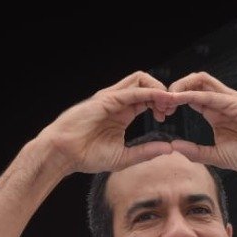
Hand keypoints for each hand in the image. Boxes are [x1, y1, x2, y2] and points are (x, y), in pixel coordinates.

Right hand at [37, 72, 178, 173]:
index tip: (167, 117)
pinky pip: (132, 91)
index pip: (147, 98)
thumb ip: (145, 152)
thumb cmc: (87, 156)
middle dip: (163, 93)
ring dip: (158, 88)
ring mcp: (111, 98)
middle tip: (172, 108)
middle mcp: (117, 101)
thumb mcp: (124, 157)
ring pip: (139, 79)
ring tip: (168, 103)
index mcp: (122, 113)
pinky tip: (159, 101)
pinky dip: (148, 93)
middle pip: (146, 84)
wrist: (63, 154)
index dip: (161, 103)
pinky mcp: (106, 99)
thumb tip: (169, 149)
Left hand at [167, 72, 236, 182]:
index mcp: (216, 112)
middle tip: (159, 104)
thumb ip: (196, 151)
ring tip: (166, 99)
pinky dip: (192, 94)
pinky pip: (211, 94)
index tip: (160, 113)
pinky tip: (178, 99)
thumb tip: (174, 147)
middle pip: (193, 83)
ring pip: (201, 80)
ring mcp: (231, 100)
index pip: (191, 96)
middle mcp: (222, 102)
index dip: (173, 101)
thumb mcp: (218, 156)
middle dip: (173, 89)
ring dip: (180, 86)